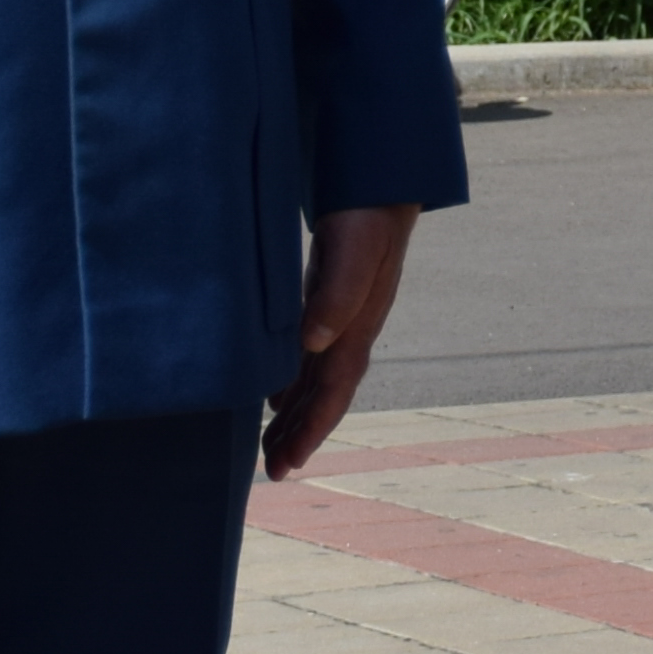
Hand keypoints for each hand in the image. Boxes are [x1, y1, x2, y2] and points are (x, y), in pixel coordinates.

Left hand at [267, 204, 421, 471]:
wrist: (380, 182)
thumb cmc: (367, 215)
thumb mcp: (353, 252)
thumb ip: (336, 295)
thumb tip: (314, 343)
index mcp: (359, 326)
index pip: (335, 390)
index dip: (312, 428)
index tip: (289, 463)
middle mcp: (351, 330)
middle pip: (325, 395)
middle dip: (301, 434)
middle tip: (274, 472)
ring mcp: (341, 318)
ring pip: (316, 379)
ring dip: (295, 414)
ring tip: (271, 447)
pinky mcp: (327, 302)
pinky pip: (309, 355)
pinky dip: (291, 382)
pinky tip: (274, 396)